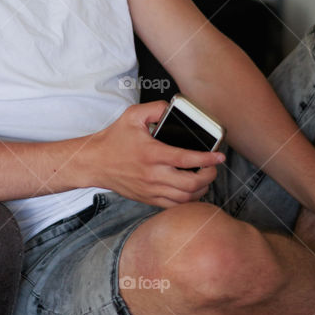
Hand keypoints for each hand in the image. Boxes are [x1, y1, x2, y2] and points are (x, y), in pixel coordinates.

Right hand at [83, 101, 224, 207]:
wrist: (95, 162)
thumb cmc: (113, 140)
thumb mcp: (132, 115)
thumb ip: (155, 109)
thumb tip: (172, 110)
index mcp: (152, 154)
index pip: (187, 159)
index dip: (208, 159)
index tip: (220, 156)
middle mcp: (153, 175)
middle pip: (191, 184)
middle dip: (209, 176)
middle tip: (213, 167)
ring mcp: (151, 190)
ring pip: (186, 198)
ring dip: (201, 189)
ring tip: (205, 178)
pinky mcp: (148, 199)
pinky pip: (174, 205)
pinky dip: (188, 200)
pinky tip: (191, 190)